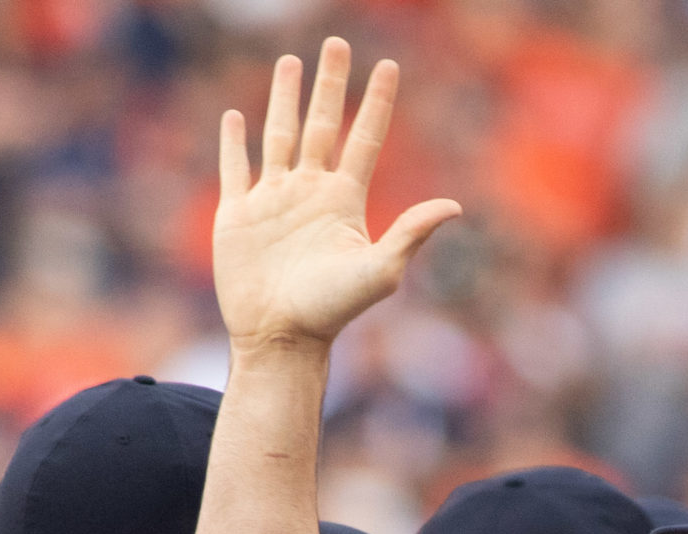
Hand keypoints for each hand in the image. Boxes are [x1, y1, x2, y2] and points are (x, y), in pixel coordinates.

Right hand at [215, 39, 460, 352]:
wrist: (281, 337)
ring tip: (290, 63)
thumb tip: (454, 206)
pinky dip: (234, 142)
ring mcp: (273, 200)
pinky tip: (236, 117)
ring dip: (285, 98)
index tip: (388, 66)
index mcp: (345, 200)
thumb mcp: (379, 271)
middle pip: (323, 123)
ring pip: (280, 134)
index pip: (364, 138)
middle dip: (331, 84)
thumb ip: (410, 234)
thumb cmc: (332, 310)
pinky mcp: (238, 214)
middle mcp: (310, 191)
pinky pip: (236, 168)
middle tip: (338, 43)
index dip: (377, 103)